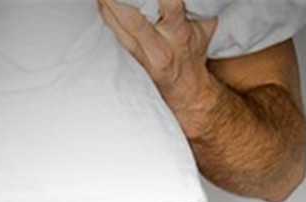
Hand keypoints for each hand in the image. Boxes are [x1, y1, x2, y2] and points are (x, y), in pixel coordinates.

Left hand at [97, 0, 217, 114]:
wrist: (187, 89)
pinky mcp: (131, 57)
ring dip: (110, 3)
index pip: (170, 5)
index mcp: (179, 33)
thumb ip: (198, 4)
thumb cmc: (194, 51)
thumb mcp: (205, 27)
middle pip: (135, 18)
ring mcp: (143, 54)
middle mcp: (159, 46)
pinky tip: (100, 0)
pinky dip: (107, 14)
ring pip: (121, 26)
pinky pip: (116, 34)